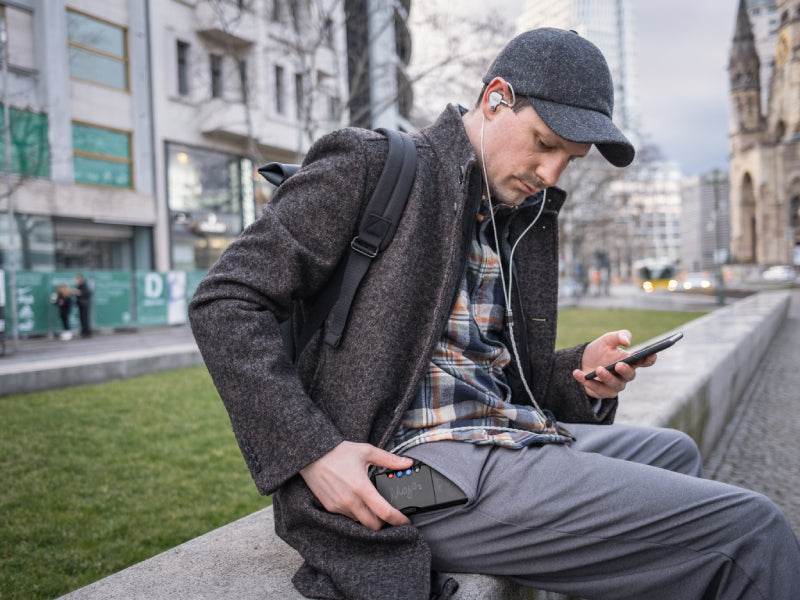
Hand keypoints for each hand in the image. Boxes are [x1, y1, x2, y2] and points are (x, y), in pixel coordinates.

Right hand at [299, 441, 413, 529]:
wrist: (312, 455)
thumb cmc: (339, 452)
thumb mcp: (366, 451)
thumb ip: (389, 459)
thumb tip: (407, 462)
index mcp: (361, 487)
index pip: (384, 512)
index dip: (398, 519)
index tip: (405, 520)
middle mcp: (350, 500)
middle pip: (373, 525)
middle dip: (384, 523)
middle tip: (390, 514)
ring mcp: (339, 506)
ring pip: (360, 521)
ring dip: (369, 518)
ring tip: (373, 505)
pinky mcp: (330, 507)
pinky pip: (347, 517)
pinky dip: (356, 513)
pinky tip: (358, 501)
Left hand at [572, 330, 655, 398]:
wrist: (581, 361)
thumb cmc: (599, 350)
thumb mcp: (608, 339)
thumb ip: (619, 336)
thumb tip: (627, 341)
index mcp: (630, 361)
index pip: (644, 361)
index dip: (649, 359)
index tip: (651, 355)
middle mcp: (625, 375)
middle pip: (630, 376)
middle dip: (625, 371)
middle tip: (618, 365)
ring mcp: (614, 385)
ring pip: (615, 385)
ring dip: (607, 378)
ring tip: (598, 369)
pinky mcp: (602, 392)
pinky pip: (596, 389)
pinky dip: (587, 381)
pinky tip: (578, 373)